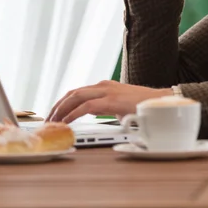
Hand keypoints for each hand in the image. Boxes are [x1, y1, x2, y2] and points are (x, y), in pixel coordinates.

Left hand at [46, 80, 172, 123]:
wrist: (159, 101)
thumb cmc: (141, 105)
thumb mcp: (119, 106)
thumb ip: (107, 109)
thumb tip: (98, 118)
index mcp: (104, 86)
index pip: (77, 91)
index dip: (63, 102)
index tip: (54, 113)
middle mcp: (103, 85)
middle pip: (72, 92)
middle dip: (58, 105)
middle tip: (48, 119)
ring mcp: (106, 91)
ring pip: (76, 97)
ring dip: (62, 110)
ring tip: (53, 122)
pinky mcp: (110, 101)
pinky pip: (86, 107)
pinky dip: (73, 114)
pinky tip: (67, 122)